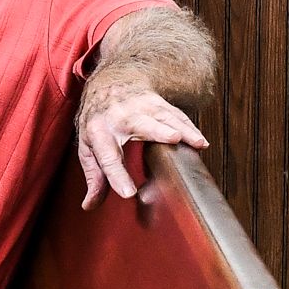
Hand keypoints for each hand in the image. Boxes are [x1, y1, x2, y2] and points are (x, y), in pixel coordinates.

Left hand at [76, 88, 206, 208]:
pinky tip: (200, 141)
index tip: (129, 193)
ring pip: (165, 117)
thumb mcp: (88, 146)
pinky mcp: (156, 102)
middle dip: (158, 131)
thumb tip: (89, 205)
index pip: (108, 157)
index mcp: (99, 132)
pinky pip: (175, 115)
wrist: (108, 83)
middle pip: (141, 125)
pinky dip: (189, 127)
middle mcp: (120, 116)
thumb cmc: (98, 121)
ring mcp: (140, 106)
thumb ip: (93, 176)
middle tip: (173, 139)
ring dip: (183, 129)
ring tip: (198, 143)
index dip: (117, 176)